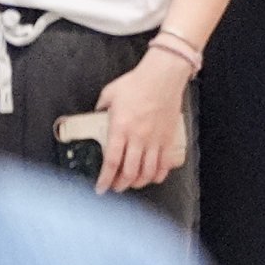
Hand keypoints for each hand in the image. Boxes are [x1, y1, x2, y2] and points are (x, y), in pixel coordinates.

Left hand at [100, 45, 189, 192]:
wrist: (162, 76)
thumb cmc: (137, 83)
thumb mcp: (110, 93)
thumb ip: (101, 107)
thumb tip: (96, 113)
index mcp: (120, 128)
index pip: (111, 162)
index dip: (105, 179)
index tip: (101, 188)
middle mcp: (138, 138)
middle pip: (129, 172)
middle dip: (120, 185)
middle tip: (116, 187)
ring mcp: (154, 140)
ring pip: (147, 172)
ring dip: (138, 183)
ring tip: (132, 183)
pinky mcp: (168, 139)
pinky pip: (164, 164)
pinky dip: (158, 175)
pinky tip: (152, 177)